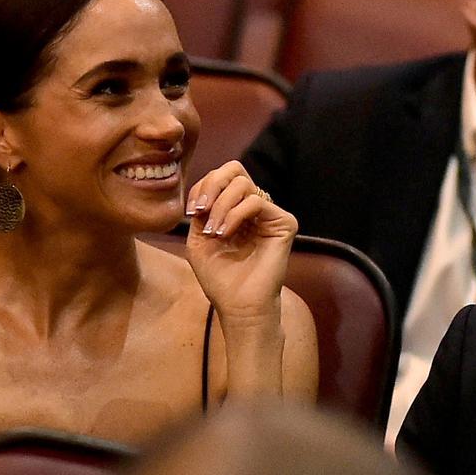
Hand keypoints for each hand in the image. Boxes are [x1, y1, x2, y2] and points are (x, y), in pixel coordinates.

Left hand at [185, 161, 295, 336]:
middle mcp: (254, 207)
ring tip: (214, 231)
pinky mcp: (284, 222)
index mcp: (235, 209)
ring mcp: (270, 214)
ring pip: (243, 184)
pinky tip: (226, 233)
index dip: (202, 187)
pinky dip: (235, 214)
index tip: (192, 212)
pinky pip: (256, 201)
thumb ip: (201, 209)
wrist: (238, 305)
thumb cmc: (220, 278)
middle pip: (234, 170)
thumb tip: (205, 188)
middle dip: (211, 185)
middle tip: (201, 209)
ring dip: (221, 206)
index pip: (221, 177)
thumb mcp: (198, 238)